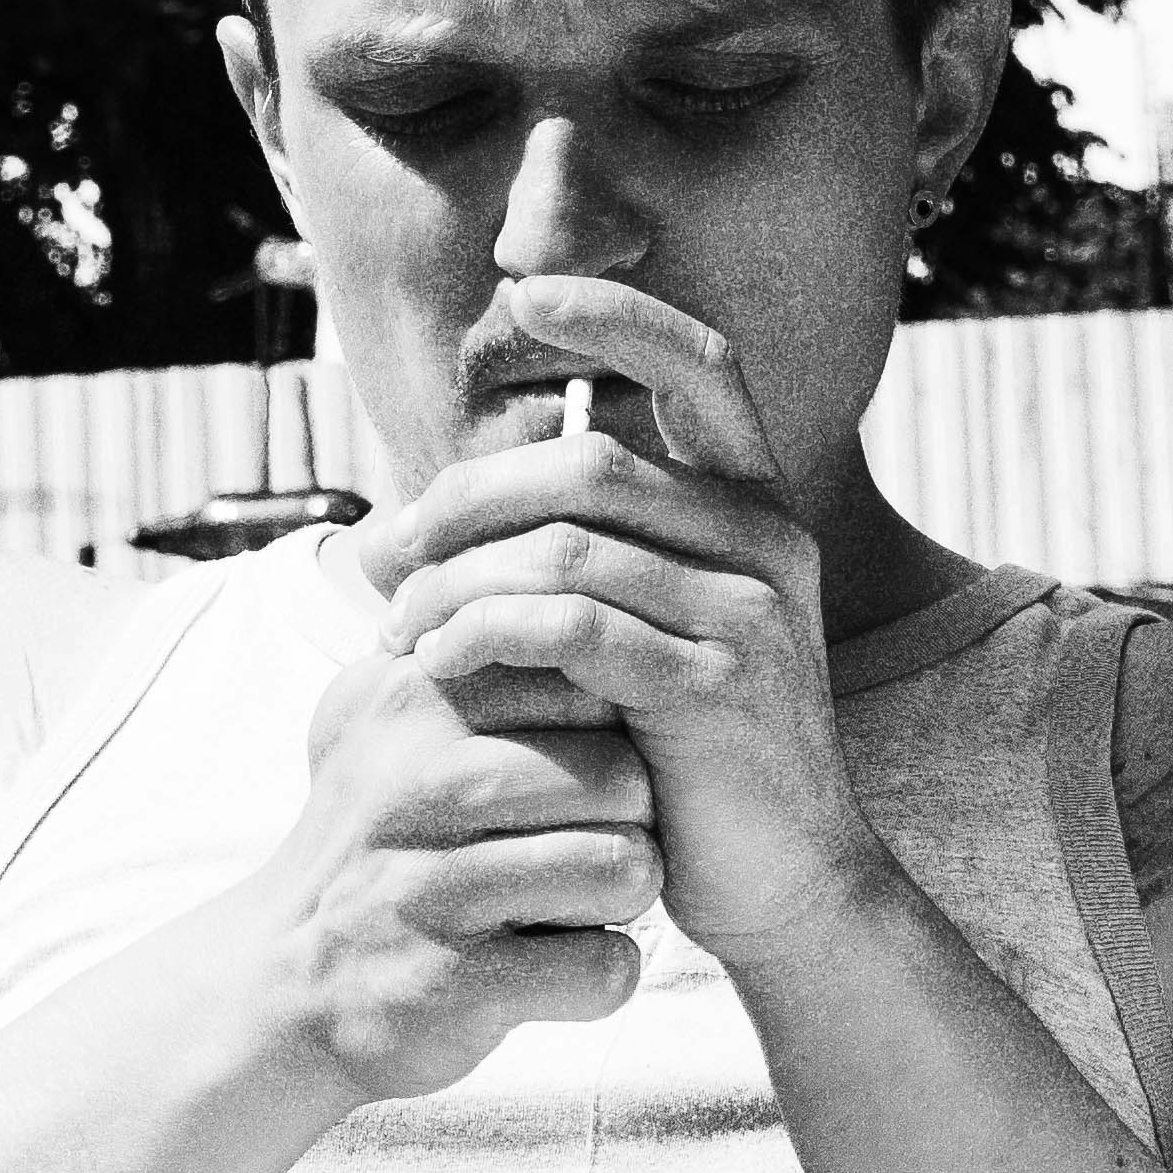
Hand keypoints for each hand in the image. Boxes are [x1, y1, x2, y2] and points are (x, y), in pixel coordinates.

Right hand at [247, 644, 658, 1100]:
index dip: (612, 726)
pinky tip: (556, 965)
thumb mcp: (389, 725)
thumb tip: (594, 590)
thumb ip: (476, 657)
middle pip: (621, 773)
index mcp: (404, 700)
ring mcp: (425, 890)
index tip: (579, 763)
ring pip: (622, 867)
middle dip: (635, 817)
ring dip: (623, 896)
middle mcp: (409, 783)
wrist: (275, 987)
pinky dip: (602, 976)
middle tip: (590, 842)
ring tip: (580, 900)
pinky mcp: (449, 987)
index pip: (581, 674)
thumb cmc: (373, 842)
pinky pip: (602, 967)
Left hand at [349, 273, 890, 976]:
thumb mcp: (654, 627)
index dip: (617, 314)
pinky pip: (571, 627)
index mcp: (757, 506)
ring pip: (565, 544)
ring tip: (397, 630)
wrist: (785, 879)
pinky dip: (484, 634)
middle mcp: (767, 541)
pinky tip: (439, 664)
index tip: (527, 293)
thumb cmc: (691, 751)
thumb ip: (593, 551)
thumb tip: (452, 499)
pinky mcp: (716, 688)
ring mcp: (750, 613)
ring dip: (454, 580)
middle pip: (588, 460)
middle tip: (386, 555)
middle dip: (464, 498)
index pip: (699, 364)